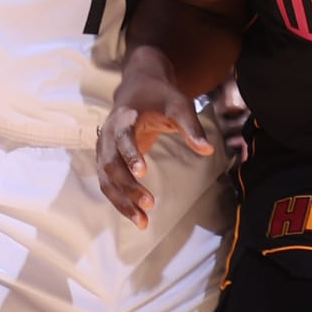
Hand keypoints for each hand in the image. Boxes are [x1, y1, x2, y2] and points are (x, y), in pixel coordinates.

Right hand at [97, 71, 211, 227]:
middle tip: (149, 203)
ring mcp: (103, 149)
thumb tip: (207, 151)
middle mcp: (107, 135)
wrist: (137, 90)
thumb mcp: (179, 105)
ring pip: (106, 179)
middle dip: (128, 186)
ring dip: (121, 201)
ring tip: (142, 221)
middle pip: (110, 164)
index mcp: (123, 117)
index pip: (122, 137)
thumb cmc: (160, 98)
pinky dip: (120, 202)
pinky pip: (108, 185)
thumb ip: (191, 127)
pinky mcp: (106, 161)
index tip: (142, 172)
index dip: (130, 154)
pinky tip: (137, 217)